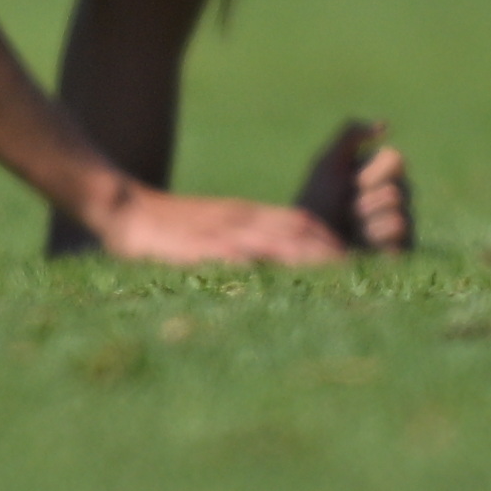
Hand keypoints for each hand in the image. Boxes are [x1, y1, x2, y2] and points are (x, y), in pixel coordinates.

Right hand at [95, 185, 355, 271]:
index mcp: (247, 217)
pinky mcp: (198, 247)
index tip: (361, 262)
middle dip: (334, 252)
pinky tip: (279, 282)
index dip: (332, 242)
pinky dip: (260, 267)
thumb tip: (268, 267)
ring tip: (342, 278)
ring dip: (311, 258)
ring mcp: (222, 232)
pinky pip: (235, 256)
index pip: (303, 222)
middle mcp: (242, 220)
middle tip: (367, 275)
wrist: (122, 208)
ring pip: (276, 241)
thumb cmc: (166, 228)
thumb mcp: (213, 229)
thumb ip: (242, 240)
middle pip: (301, 230)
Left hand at [295, 120, 413, 252]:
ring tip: (352, 231)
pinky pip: (402, 232)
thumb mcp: (328, 162)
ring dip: (367, 222)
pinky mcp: (403, 248)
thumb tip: (385, 125)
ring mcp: (402, 222)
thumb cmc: (316, 202)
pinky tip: (362, 245)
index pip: (396, 159)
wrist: (304, 245)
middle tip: (347, 211)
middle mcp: (397, 194)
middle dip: (364, 201)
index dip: (368, 173)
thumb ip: (351, 134)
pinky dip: (375, 237)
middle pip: (398, 188)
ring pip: (398, 211)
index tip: (348, 182)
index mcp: (382, 172)